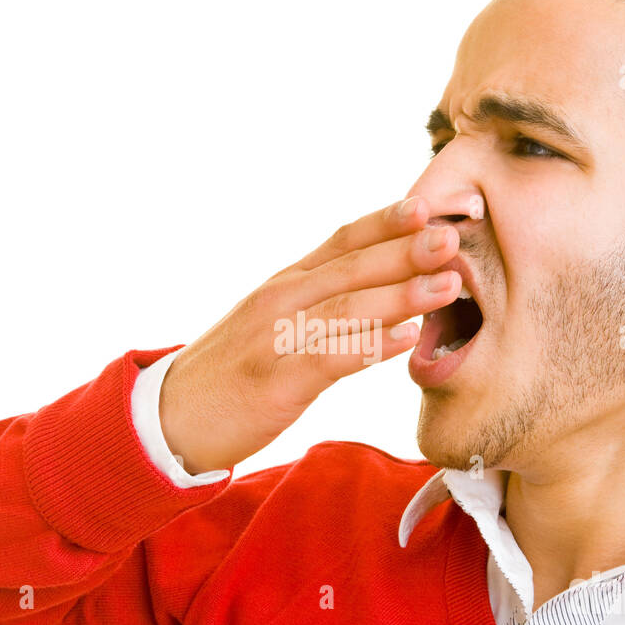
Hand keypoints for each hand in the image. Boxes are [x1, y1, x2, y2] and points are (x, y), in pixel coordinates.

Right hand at [158, 196, 462, 472]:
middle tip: (454, 237)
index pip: (341, 242)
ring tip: (448, 285)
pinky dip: (369, 344)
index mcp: (285, 284)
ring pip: (345, 307)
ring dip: (400, 294)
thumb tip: (388, 296)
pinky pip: (328, 357)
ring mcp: (274, 338)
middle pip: (350, 267)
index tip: (429, 205)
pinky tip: (406, 338)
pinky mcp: (274, 380)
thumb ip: (323, 306)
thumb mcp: (275, 326)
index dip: (385, 223)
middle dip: (406, 250)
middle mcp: (280, 300)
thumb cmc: (232, 374)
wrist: (170, 418)